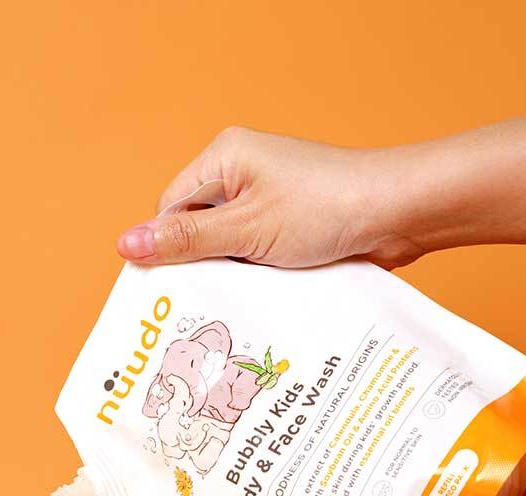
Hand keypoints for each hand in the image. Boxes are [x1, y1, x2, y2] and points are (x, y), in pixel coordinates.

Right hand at [117, 96, 525, 267]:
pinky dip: (252, 276)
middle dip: (197, 266)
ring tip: (231, 304)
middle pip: (195, 228)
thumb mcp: (245, 230)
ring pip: (225, 246)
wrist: (400, 214)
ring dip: (228, 275)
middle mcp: (242, 174)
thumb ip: (186, 240)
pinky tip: (256, 299)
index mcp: (224, 158)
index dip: (164, 250)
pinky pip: (252, 254)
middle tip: (195, 308)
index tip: (163, 293)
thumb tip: (126, 245)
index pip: (169, 209)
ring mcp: (267, 200)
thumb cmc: (326, 209)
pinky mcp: (288, 225)